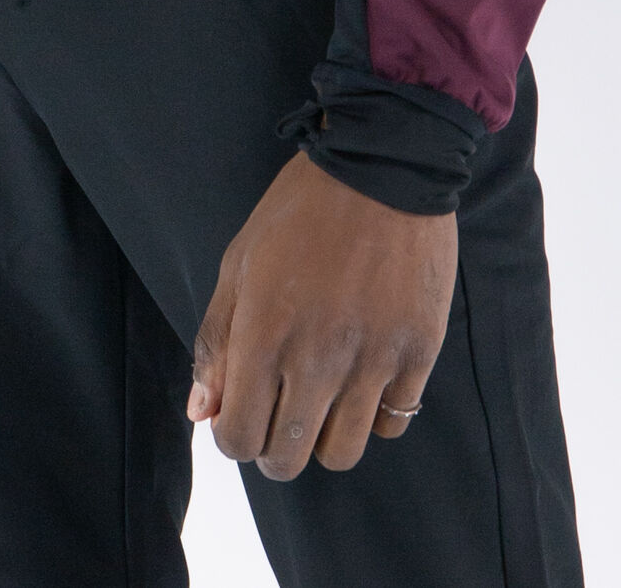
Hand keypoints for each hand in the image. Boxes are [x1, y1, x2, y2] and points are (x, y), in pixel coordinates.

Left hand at [187, 149, 456, 478]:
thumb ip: (216, 341)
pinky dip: (374, 413)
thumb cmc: (301, 209)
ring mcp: (373, 358)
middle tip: (279, 410)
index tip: (241, 410)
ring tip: (322, 397)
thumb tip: (202, 413)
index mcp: (265, 333)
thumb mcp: (240, 262)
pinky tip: (363, 377)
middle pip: (287, 459)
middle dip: (273, 446)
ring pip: (341, 452)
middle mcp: (318, 357)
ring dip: (323, 436)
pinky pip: (392, 422)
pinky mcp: (418, 351)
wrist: (383, 161)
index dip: (232, 436)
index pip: (238, 437)